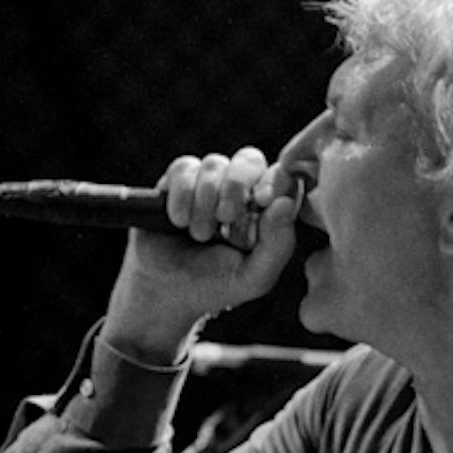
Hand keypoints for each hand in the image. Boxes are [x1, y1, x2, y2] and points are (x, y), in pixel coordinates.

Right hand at [104, 147, 302, 362]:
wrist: (167, 291)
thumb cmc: (217, 284)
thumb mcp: (255, 276)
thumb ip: (278, 245)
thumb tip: (285, 203)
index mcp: (266, 210)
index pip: (282, 177)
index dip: (276, 180)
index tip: (263, 199)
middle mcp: (240, 190)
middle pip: (249, 160)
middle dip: (237, 186)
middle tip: (225, 218)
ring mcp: (208, 182)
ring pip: (215, 164)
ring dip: (205, 200)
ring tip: (199, 234)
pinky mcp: (176, 181)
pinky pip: (184, 168)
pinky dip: (182, 195)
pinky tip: (179, 221)